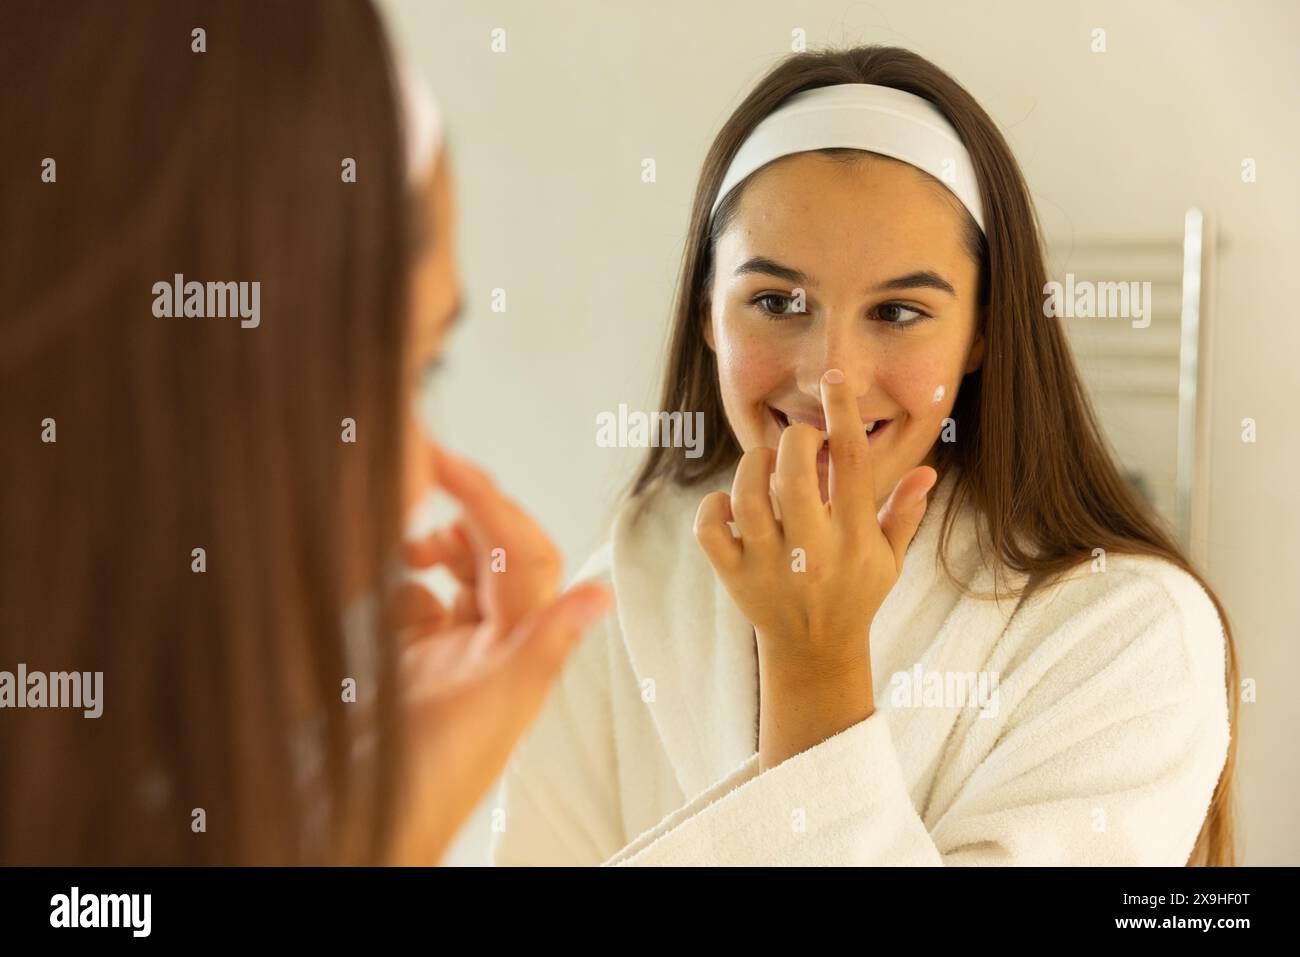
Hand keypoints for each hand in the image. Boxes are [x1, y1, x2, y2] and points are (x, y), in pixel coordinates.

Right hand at [386, 440, 609, 863]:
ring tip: (403, 543)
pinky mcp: (411, 670)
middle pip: (493, 559)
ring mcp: (450, 659)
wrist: (364, 830)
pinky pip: (417, 608)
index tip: (456, 467)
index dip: (494, 505)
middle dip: (466, 514)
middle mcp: (491, 651)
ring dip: (435, 548)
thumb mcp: (492, 710)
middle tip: (426, 473)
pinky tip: (380, 588)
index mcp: (517, 653)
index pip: (524, 557)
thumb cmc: (432, 783)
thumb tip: (601, 594)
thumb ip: (542, 648)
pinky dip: (402, 586)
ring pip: (456, 579)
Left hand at [693, 369, 935, 767]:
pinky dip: (713, 506)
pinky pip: (710, 530)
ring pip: (748, 498)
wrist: (815, 654)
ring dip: (752, 467)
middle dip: (794, 442)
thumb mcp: (889, 559)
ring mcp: (769, 566)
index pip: (852, 464)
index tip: (832, 382)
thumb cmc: (854, 594)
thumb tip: (928, 471)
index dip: (842, 415)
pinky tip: (730, 504)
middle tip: (797, 441)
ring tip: (764, 464)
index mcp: (855, 537)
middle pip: (795, 476)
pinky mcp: (734, 577)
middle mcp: (814, 551)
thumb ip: (903, 512)